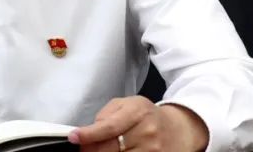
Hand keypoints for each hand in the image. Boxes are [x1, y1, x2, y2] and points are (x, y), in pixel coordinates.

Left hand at [68, 96, 207, 151]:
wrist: (178, 129)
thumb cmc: (146, 115)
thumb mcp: (127, 104)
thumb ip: (106, 115)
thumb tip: (88, 132)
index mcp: (138, 112)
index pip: (109, 127)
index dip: (89, 134)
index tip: (74, 137)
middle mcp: (148, 132)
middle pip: (111, 148)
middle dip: (91, 149)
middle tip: (83, 148)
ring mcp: (153, 151)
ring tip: (98, 150)